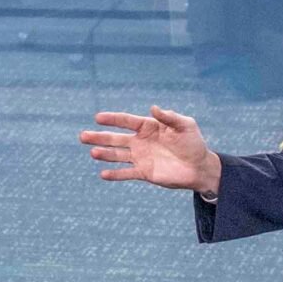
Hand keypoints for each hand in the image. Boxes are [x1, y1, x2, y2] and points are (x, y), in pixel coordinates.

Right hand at [82, 106, 221, 196]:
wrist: (199, 167)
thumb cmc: (194, 143)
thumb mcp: (185, 125)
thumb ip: (170, 117)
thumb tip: (153, 107)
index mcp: (149, 127)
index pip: (126, 121)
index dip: (112, 119)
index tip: (98, 118)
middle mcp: (141, 141)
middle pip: (116, 138)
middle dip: (100, 137)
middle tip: (83, 136)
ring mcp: (141, 157)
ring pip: (117, 155)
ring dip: (104, 154)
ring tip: (93, 153)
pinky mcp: (144, 172)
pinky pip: (126, 173)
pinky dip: (115, 174)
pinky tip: (103, 174)